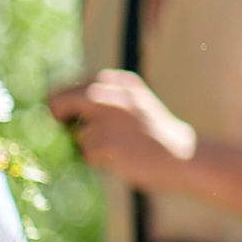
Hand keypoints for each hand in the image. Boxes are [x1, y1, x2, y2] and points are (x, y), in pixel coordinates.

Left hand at [48, 71, 197, 190]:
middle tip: (64, 128)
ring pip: (77, 134)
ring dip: (89, 145)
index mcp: (121, 82)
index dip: (64, 101)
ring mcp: (108, 118)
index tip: (66, 115)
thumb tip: (61, 107)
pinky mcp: (105, 142)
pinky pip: (87, 153)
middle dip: (57, 116)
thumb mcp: (135, 104)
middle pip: (61, 101)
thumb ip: (107, 100)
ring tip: (116, 148)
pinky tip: (120, 158)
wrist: (183, 155)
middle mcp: (112, 95)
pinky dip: (98, 159)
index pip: (75, 85)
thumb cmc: (156, 134)